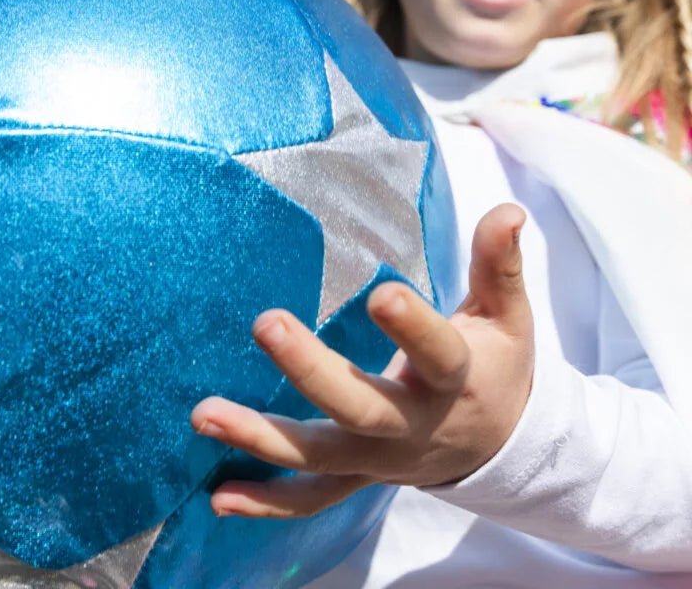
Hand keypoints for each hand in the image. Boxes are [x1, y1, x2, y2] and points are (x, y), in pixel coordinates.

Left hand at [190, 203, 534, 516]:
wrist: (500, 447)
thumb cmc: (496, 366)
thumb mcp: (507, 317)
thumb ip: (499, 265)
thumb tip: (507, 209)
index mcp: (456, 379)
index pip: (438, 353)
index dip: (413, 328)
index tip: (383, 293)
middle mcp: (413, 425)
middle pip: (361, 408)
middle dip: (311, 370)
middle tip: (266, 325)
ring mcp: (380, 459)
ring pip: (319, 457)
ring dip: (261, 438)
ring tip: (203, 413)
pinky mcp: (357, 477)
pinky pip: (311, 498)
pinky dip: (267, 502)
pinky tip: (218, 497)